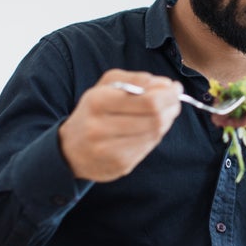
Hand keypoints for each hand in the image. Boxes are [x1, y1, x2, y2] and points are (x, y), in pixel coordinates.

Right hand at [58, 69, 181, 181]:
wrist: (70, 149)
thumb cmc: (94, 111)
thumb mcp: (107, 86)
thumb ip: (137, 80)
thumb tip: (166, 84)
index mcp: (98, 101)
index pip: (148, 101)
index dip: (168, 95)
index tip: (175, 88)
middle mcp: (101, 128)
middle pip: (155, 119)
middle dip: (171, 107)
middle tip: (175, 100)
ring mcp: (110, 150)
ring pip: (155, 134)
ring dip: (166, 121)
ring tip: (164, 112)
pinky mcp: (119, 166)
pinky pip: (148, 148)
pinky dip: (155, 136)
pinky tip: (151, 129)